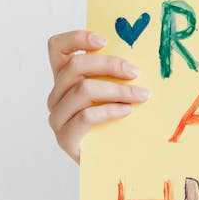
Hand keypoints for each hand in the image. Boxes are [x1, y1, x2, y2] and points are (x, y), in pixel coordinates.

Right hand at [47, 30, 149, 162]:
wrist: (113, 161)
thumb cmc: (116, 122)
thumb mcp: (115, 92)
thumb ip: (116, 74)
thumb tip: (139, 53)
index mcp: (65, 78)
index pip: (57, 48)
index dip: (76, 38)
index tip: (104, 40)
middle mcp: (56, 95)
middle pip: (75, 67)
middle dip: (109, 65)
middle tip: (136, 72)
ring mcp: (58, 117)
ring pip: (82, 91)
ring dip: (117, 90)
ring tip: (141, 95)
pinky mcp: (65, 139)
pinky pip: (85, 117)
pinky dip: (109, 110)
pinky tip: (127, 111)